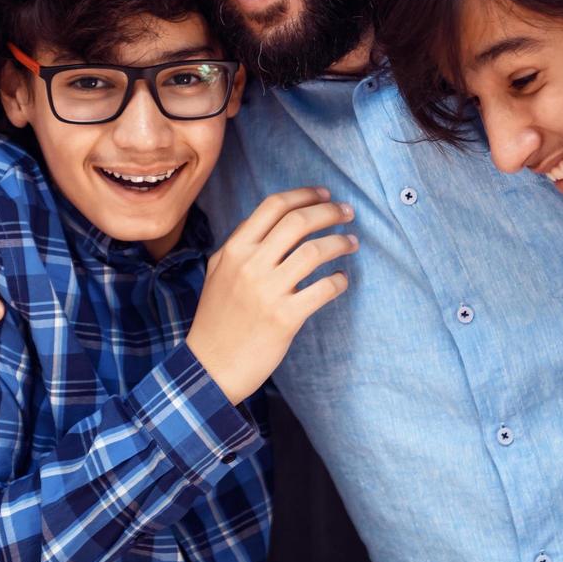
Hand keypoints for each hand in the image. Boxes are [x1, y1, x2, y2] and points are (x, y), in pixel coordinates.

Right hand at [186, 188, 357, 403]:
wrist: (211, 367)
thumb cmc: (216, 318)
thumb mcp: (218, 271)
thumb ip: (240, 243)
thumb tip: (272, 220)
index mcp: (235, 249)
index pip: (274, 206)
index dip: (304, 195)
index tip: (325, 194)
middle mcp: (251, 265)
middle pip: (298, 222)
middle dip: (330, 211)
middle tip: (348, 212)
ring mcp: (268, 291)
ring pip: (314, 251)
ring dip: (339, 242)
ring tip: (351, 242)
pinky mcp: (285, 318)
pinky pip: (323, 289)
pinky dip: (339, 281)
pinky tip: (341, 279)